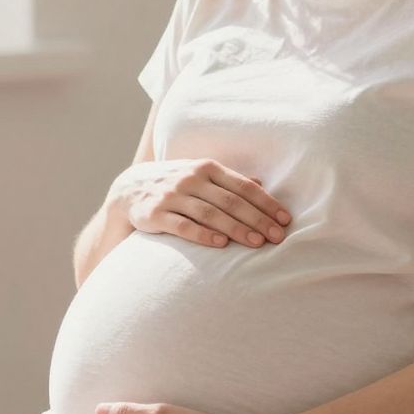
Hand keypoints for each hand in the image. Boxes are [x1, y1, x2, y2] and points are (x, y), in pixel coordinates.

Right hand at [108, 159, 290, 249]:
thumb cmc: (175, 185)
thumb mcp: (200, 176)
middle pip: (230, 201)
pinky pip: (183, 226)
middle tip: (278, 237)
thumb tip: (262, 184)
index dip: (266, 203)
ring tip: (257, 243)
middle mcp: (190, 179)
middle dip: (257, 219)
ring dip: (236, 229)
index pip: (243, 186)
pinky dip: (202, 235)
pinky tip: (220, 245)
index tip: (285, 219)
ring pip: (210, 213)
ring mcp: (172, 196)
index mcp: (206, 168)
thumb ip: (228, 181)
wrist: (128, 190)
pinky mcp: (155, 214)